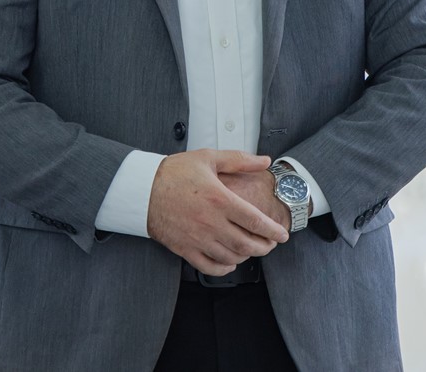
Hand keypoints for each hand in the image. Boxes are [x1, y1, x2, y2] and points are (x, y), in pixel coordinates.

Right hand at [147, 149, 288, 275]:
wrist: (142, 189)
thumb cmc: (174, 172)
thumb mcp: (208, 158)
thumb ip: (239, 160)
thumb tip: (264, 161)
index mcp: (220, 200)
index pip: (256, 221)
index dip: (273, 231)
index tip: (282, 234)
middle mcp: (212, 223)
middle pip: (248, 244)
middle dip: (265, 247)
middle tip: (270, 243)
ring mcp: (199, 239)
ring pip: (232, 256)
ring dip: (247, 256)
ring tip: (252, 250)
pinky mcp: (185, 249)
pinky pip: (211, 267)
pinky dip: (225, 268)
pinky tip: (230, 262)